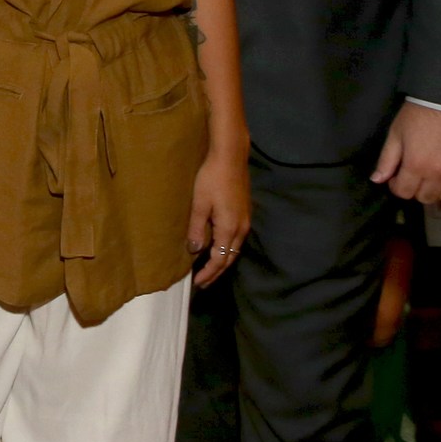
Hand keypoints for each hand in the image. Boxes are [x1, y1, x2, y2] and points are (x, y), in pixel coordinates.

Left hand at [189, 144, 251, 286]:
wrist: (231, 158)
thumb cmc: (211, 179)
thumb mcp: (199, 204)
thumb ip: (197, 228)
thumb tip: (195, 251)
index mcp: (229, 229)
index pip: (220, 259)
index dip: (209, 272)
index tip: (198, 283)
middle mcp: (241, 229)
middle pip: (230, 257)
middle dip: (216, 272)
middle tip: (203, 282)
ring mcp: (245, 221)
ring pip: (234, 249)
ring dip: (222, 261)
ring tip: (209, 270)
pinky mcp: (244, 213)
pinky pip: (236, 240)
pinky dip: (227, 250)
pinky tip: (218, 248)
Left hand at [372, 103, 440, 203]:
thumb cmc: (417, 115)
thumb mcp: (396, 134)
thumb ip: (386, 160)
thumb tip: (377, 179)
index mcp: (416, 166)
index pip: (404, 192)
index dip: (396, 186)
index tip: (396, 176)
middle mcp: (439, 173)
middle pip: (425, 198)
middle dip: (415, 190)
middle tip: (412, 175)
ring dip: (436, 189)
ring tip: (430, 175)